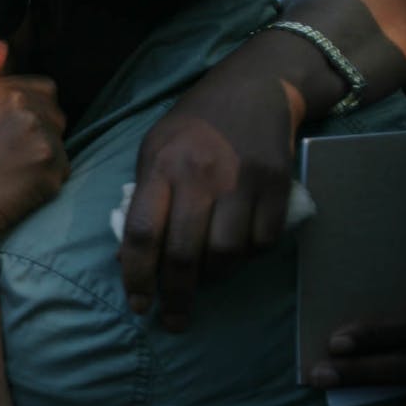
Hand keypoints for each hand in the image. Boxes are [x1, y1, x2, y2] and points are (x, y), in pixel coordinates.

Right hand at [0, 75, 67, 238]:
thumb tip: (16, 99)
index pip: (43, 87)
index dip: (34, 109)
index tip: (19, 130)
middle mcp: (21, 103)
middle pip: (55, 113)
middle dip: (43, 132)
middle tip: (15, 157)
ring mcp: (40, 133)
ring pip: (59, 141)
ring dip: (44, 157)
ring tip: (12, 175)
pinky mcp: (53, 164)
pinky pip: (61, 169)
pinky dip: (46, 180)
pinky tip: (18, 190)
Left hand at [119, 66, 294, 330]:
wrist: (256, 85)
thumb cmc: (193, 125)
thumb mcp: (153, 151)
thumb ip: (141, 202)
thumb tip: (127, 260)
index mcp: (162, 166)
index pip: (142, 233)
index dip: (137, 276)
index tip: (138, 304)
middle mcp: (201, 175)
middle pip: (185, 253)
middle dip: (177, 296)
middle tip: (173, 320)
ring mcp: (243, 179)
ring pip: (227, 253)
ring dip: (214, 277)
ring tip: (205, 280)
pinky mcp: (278, 183)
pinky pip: (263, 240)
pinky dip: (249, 256)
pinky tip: (237, 252)